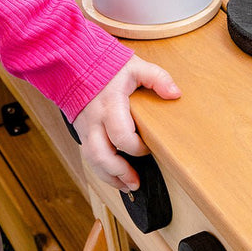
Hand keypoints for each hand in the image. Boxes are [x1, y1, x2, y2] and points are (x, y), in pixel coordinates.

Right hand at [73, 55, 180, 190]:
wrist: (76, 64)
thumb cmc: (108, 67)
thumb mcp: (136, 67)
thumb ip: (157, 78)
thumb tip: (175, 93)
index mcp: (110, 104)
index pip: (121, 134)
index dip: (136, 147)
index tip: (149, 147)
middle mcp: (94, 120)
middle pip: (100, 155)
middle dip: (118, 172)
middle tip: (136, 182)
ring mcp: (85, 127)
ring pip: (92, 160)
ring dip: (109, 177)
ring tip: (127, 185)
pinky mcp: (81, 132)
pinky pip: (89, 156)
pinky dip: (102, 170)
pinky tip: (115, 176)